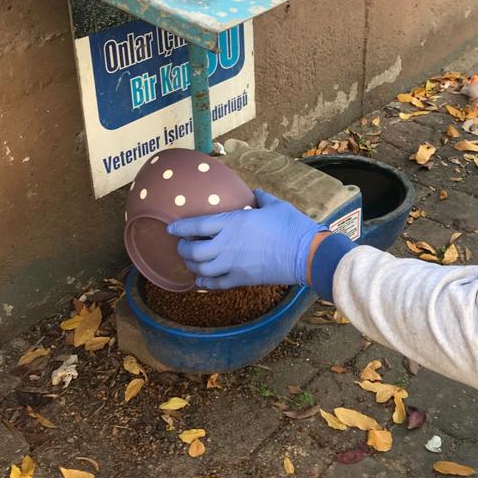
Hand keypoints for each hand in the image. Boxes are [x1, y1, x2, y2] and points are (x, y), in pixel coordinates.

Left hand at [167, 190, 326, 289]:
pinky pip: (215, 284)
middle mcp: (227, 245)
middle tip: (182, 244)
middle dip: (182, 248)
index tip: (171, 228)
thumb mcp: (275, 205)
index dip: (179, 228)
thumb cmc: (292, 226)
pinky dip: (204, 284)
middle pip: (192, 250)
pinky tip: (201, 281)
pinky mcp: (242, 279)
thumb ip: (261, 197)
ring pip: (200, 269)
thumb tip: (254, 193)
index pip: (196, 225)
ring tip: (190, 261)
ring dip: (191, 265)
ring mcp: (233, 264)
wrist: (307, 255)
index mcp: (233, 223)